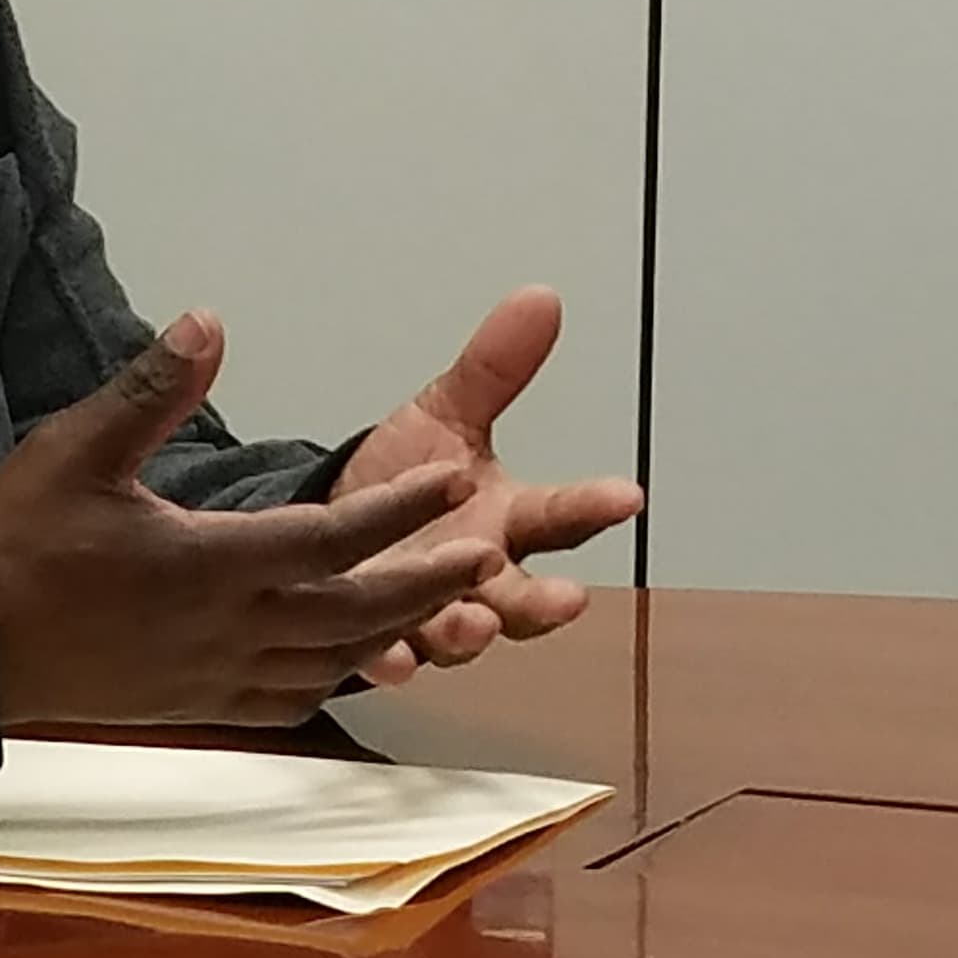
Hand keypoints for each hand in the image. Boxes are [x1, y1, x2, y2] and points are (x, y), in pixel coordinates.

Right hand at [0, 311, 502, 727]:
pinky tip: (354, 659)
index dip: (399, 511)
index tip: (454, 482)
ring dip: (394, 632)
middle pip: (354, 612)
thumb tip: (210, 322)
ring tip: (445, 604)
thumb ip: (152, 389)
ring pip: (332, 661)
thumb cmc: (18, 540)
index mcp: (208, 565)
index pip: (331, 540)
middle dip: (426, 583)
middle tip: (487, 554)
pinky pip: (289, 698)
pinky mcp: (198, 702)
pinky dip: (335, 677)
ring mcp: (215, 675)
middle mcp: (226, 629)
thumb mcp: (75, 448)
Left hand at [330, 288, 645, 676]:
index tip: (628, 495)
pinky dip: (389, 660)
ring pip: (461, 634)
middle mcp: (477, 576)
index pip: (562, 513)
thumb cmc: (403, 480)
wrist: (329, 525)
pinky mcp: (376, 637)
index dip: (596, 505)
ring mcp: (429, 612)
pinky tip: (390, 658)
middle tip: (568, 599)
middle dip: (545, 602)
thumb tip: (540, 297)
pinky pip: (386, 656)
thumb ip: (495, 366)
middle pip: (523, 597)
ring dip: (468, 633)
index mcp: (507, 520)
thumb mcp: (446, 413)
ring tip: (471, 626)